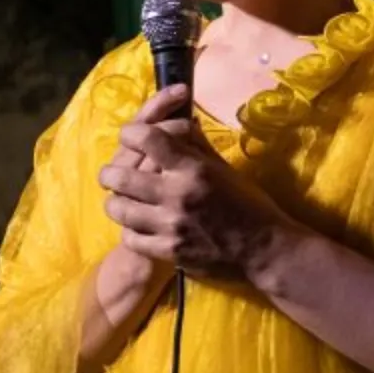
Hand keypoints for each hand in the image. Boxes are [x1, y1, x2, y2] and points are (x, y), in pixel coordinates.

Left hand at [98, 86, 295, 278]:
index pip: (147, 139)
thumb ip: (195, 146)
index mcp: (192, 168)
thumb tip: (178, 120)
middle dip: (109, 173)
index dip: (130, 133)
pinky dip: (130, 231)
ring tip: (121, 200)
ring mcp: (171, 225)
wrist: (264, 248)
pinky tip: (137, 226)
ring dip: (116, 202)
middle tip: (111, 174)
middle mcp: (177, 194)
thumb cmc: (247, 203)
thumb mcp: (224, 168)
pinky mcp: (169, 252)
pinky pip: (130, 238)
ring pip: (118, 209)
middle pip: (119, 176)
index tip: (128, 137)